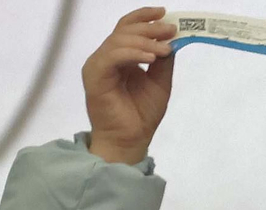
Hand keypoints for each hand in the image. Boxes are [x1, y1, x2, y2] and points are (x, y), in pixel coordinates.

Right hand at [83, 7, 174, 164]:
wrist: (131, 140)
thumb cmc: (142, 114)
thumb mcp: (159, 83)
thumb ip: (163, 61)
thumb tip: (172, 39)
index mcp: (120, 57)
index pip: (127, 28)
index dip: (144, 17)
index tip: (165, 14)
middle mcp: (106, 57)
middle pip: (124, 31)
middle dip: (150, 28)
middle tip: (171, 30)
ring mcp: (98, 65)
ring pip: (118, 41)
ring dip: (145, 41)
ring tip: (164, 48)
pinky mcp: (94, 75)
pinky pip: (112, 56)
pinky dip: (132, 53)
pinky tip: (151, 58)